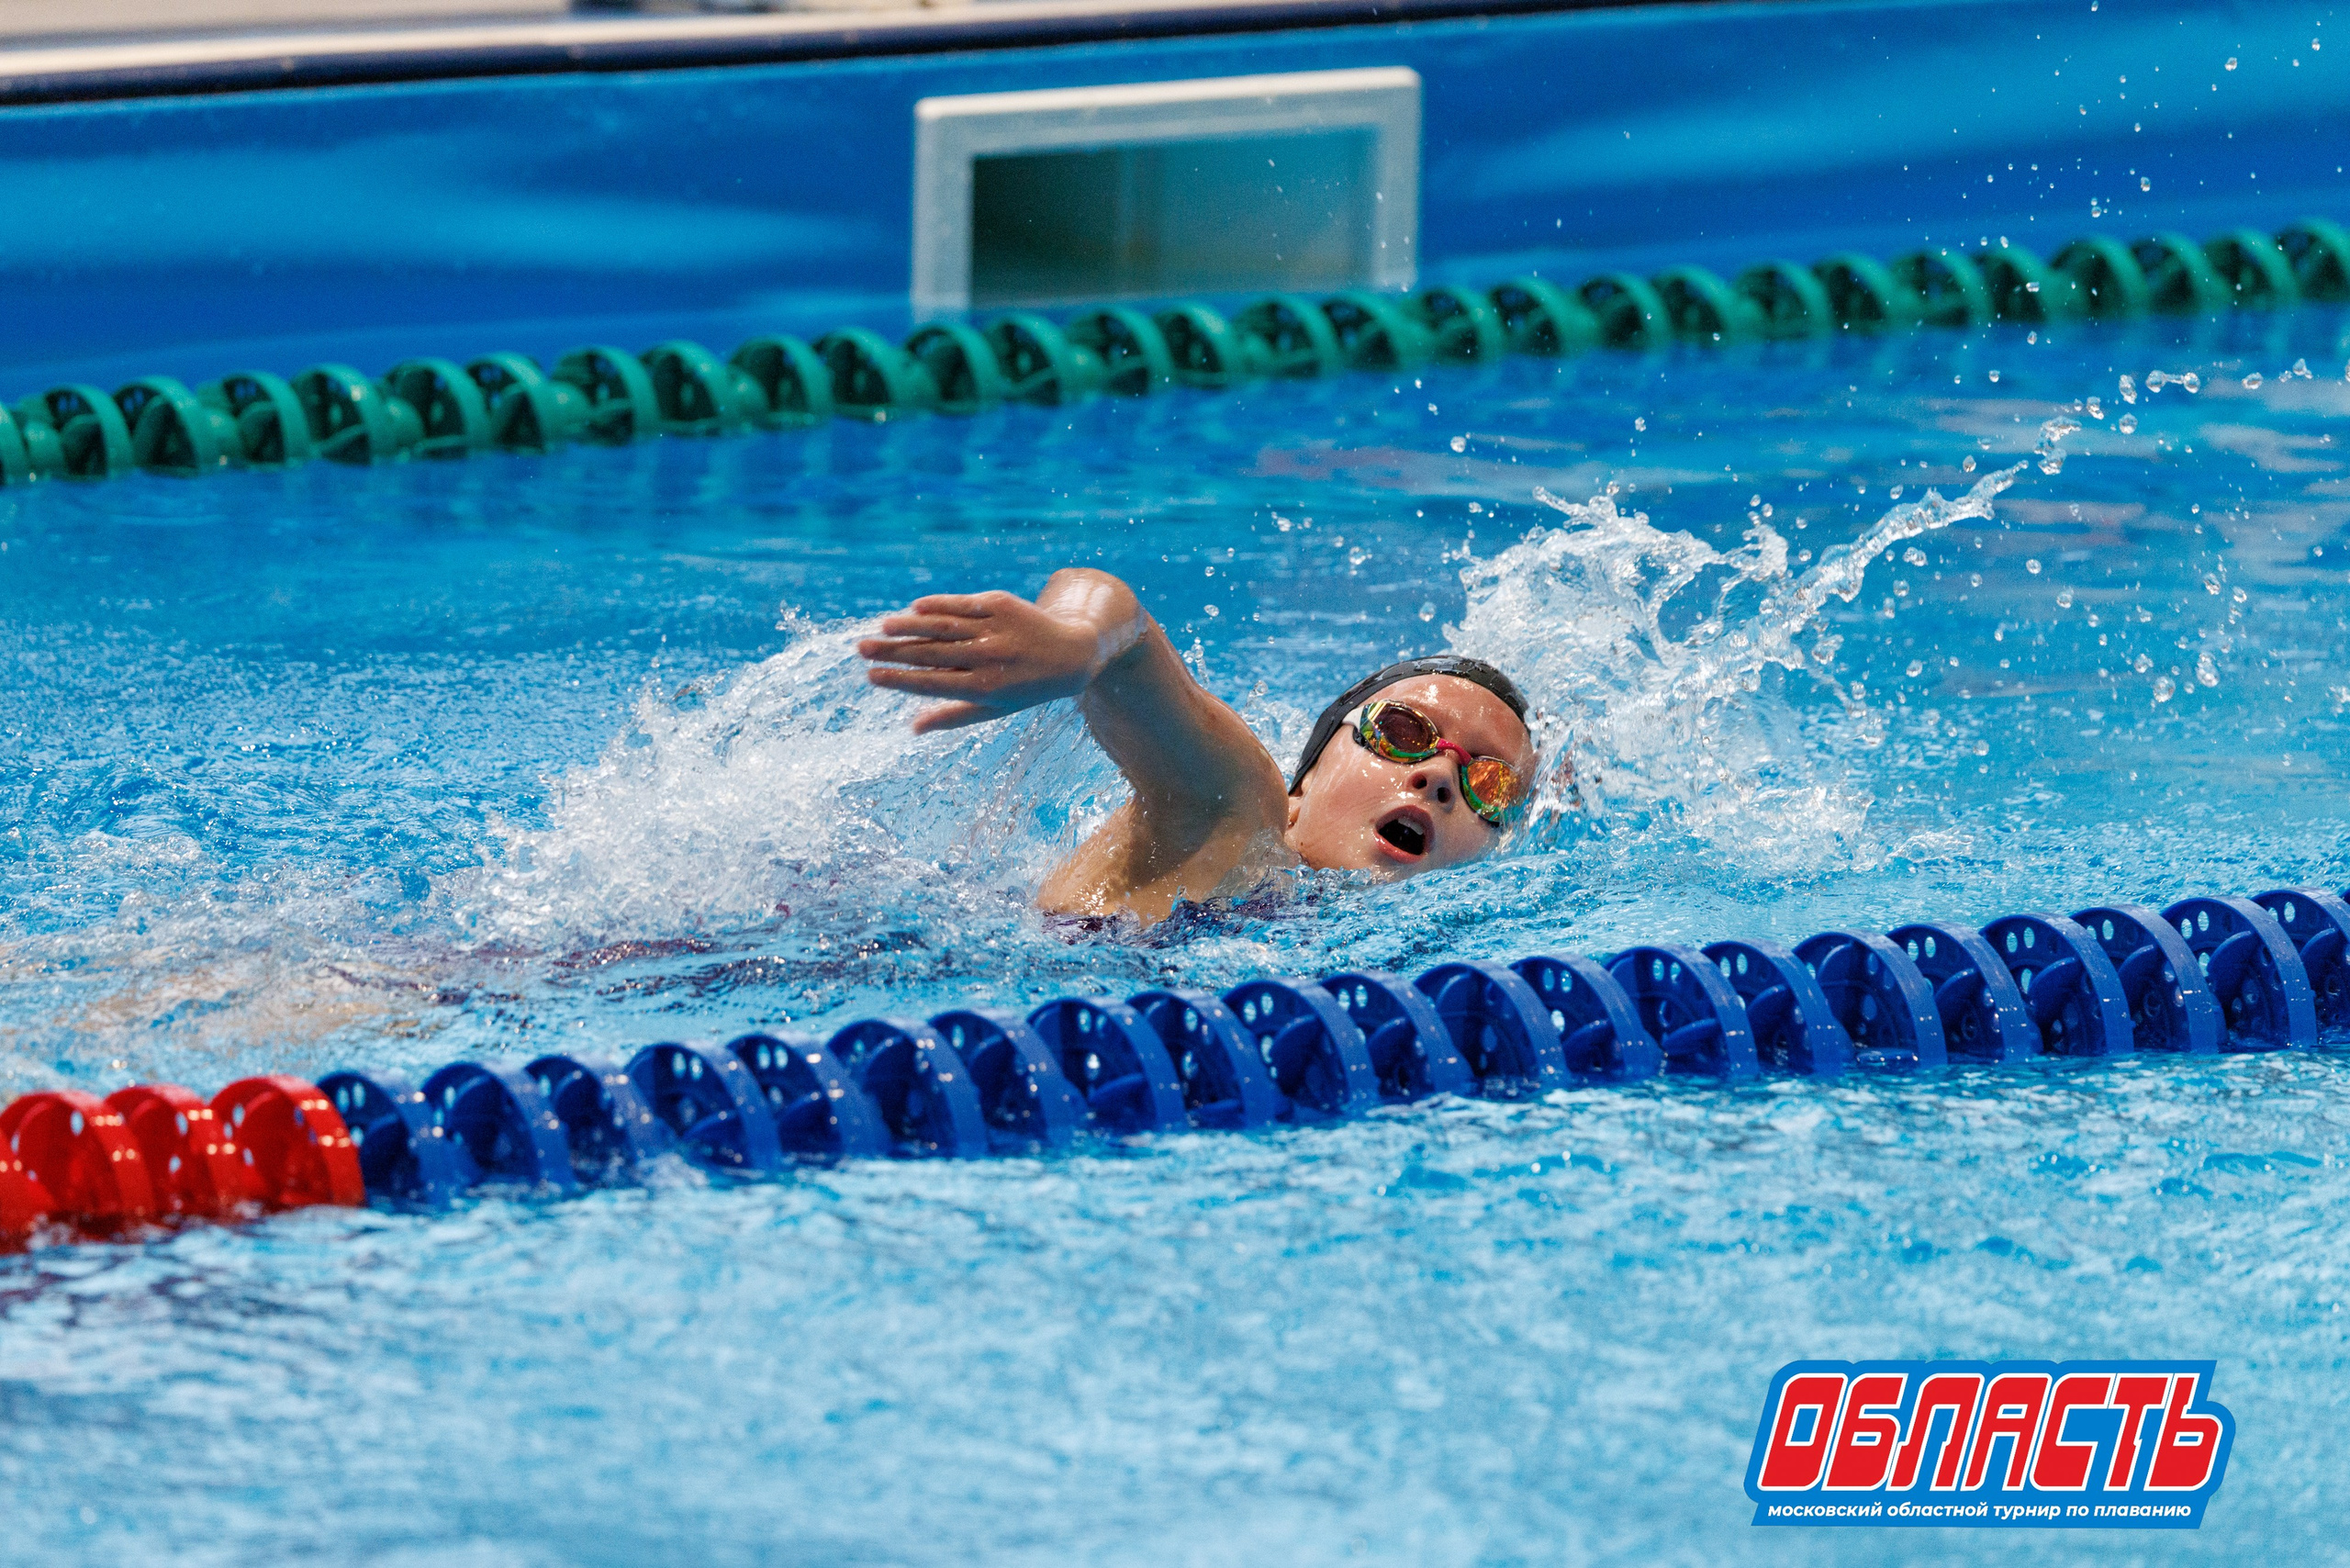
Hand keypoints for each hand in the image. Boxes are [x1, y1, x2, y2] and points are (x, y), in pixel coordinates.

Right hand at [857, 588, 1113, 732]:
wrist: (1073, 653)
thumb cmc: (1026, 686)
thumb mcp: (995, 708)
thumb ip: (953, 716)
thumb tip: (913, 729)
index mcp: (985, 687)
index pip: (932, 684)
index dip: (899, 681)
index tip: (870, 677)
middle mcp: (989, 657)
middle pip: (931, 653)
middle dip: (893, 652)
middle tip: (861, 649)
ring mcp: (995, 628)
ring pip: (943, 625)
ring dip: (909, 626)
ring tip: (882, 628)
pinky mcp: (1001, 604)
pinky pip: (962, 604)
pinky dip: (937, 605)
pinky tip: (914, 609)